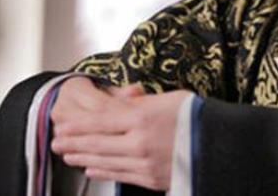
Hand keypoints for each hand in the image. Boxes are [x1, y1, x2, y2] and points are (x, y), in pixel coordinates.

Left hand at [51, 78, 190, 190]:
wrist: (221, 143)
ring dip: (82, 157)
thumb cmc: (197, 116)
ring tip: (67, 155)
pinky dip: (102, 171)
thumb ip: (141, 102)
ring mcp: (144, 163)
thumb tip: (118, 103)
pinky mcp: (151, 178)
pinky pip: (120, 175)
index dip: (78, 125)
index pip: (101, 121)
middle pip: (98, 142)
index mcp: (143, 117)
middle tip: (56, 142)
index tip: (62, 125)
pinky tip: (91, 168)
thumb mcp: (170, 98)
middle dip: (73, 142)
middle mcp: (140, 141)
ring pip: (105, 160)